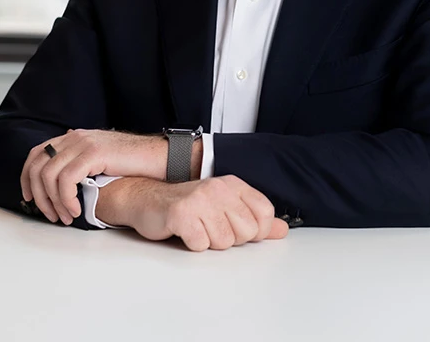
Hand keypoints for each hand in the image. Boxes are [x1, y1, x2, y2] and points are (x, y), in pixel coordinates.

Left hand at [20, 129, 168, 224]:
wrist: (156, 157)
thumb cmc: (132, 163)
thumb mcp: (100, 157)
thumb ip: (80, 159)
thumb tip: (64, 166)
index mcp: (74, 137)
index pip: (37, 154)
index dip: (28, 177)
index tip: (29, 198)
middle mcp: (75, 137)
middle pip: (38, 165)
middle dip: (38, 195)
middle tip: (51, 215)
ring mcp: (84, 143)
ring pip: (49, 174)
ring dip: (52, 201)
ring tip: (66, 216)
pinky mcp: (94, 153)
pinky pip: (66, 179)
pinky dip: (66, 198)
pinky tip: (76, 210)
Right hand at [99, 175, 289, 250]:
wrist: (147, 199)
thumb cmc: (188, 205)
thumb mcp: (224, 207)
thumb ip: (255, 219)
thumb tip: (282, 230)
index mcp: (233, 184)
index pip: (265, 213)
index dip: (256, 230)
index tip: (239, 229)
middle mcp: (218, 188)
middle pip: (246, 232)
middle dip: (230, 238)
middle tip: (211, 227)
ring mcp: (200, 200)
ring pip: (223, 242)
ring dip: (209, 242)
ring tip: (197, 228)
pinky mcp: (181, 214)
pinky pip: (201, 245)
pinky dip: (192, 244)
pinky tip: (185, 232)